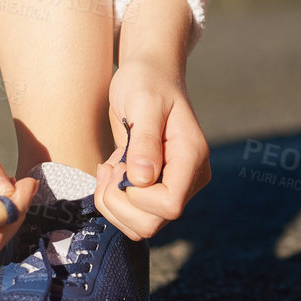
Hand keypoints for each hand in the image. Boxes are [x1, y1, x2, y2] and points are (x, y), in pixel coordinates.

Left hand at [95, 59, 210, 240]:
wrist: (149, 73)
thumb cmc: (147, 81)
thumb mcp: (143, 103)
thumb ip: (144, 141)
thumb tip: (142, 179)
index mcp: (192, 158)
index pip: (170, 204)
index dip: (137, 197)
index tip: (121, 166)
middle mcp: (189, 178)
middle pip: (153, 223)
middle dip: (119, 202)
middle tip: (111, 167)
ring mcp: (174, 186)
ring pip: (141, 227)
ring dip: (113, 204)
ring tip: (109, 168)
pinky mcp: (157, 190)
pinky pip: (133, 216)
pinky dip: (113, 201)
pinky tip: (111, 171)